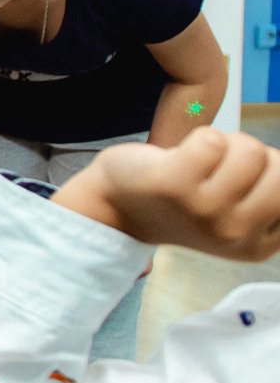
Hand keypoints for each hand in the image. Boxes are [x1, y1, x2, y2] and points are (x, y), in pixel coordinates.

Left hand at [52, 129, 279, 260]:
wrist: (117, 207)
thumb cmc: (184, 201)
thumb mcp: (238, 215)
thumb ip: (269, 197)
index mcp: (259, 245)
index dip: (270, 170)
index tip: (237, 184)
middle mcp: (236, 235)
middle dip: (252, 155)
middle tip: (218, 169)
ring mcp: (205, 212)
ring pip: (250, 149)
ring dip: (224, 144)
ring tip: (198, 163)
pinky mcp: (174, 186)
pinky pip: (211, 139)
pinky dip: (197, 137)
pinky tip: (177, 159)